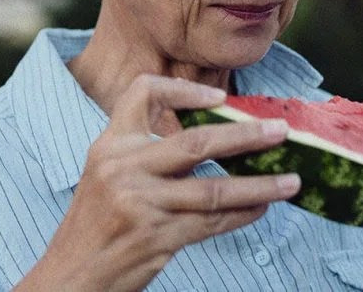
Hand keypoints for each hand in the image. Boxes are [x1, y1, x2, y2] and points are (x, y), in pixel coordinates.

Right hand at [16, 75, 299, 291]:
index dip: (182, 90)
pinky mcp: (155, 237)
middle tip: (281, 131)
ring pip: (213, 189)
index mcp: (109, 146)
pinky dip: (242, 214)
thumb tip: (211, 140)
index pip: (141, 94)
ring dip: (259, 186)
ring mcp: (139, 203)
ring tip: (291, 181)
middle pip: (195, 142)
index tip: (219, 98)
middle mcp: (122, 168)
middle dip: (245, 136)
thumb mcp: (106, 176)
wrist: (71, 275)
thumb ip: (144, 155)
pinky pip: (211, 222)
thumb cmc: (96, 226)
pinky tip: (262, 208)